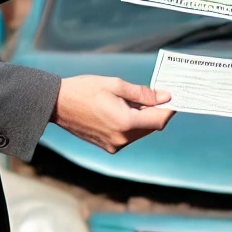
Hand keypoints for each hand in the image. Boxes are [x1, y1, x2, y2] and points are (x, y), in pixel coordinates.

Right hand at [53, 75, 172, 153]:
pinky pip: (128, 136)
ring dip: (144, 118)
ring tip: (137, 100)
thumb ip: (143, 93)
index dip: (170, 109)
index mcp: (125, 122)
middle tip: (158, 94)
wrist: (57, 105)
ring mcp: (114, 145)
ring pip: (141, 132)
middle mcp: (121, 138)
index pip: (159, 120)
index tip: (175, 98)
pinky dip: (132, 124)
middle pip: (151, 127)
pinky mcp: (108, 146)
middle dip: (157, 111)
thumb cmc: (85, 90)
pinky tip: (124, 109)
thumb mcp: (116, 85)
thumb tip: (165, 97)